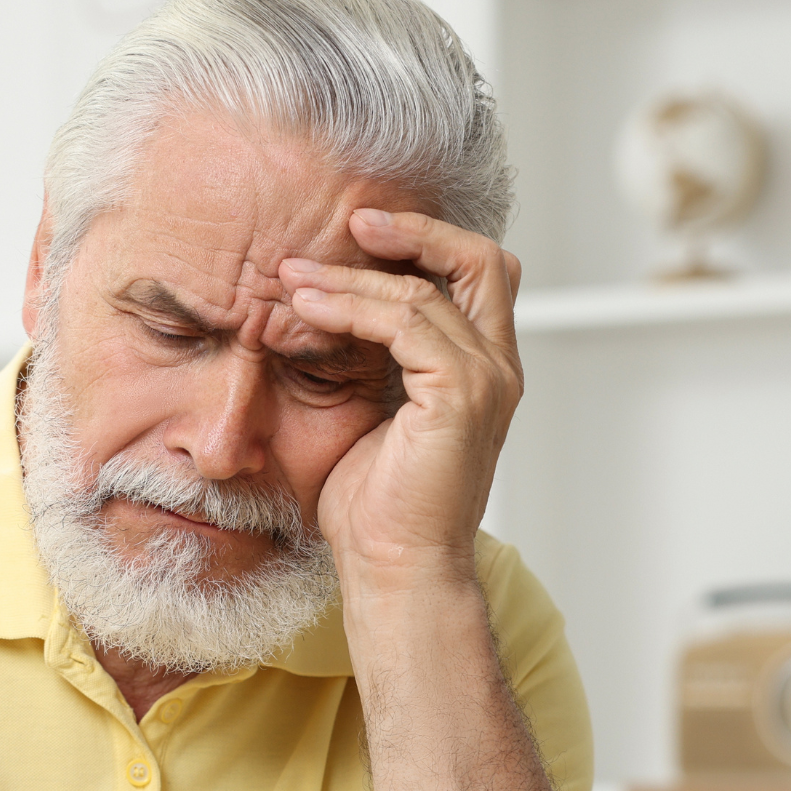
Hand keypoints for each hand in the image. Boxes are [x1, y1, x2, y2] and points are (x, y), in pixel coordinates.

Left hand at [279, 209, 522, 589]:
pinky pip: (407, 323)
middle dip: (414, 230)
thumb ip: (366, 359)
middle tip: (349, 220)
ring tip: (293, 276)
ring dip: (353, 275)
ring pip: (426, 290)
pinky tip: (307, 309)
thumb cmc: (374, 510)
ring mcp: (486, 380)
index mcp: (482, 370)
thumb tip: (318, 309)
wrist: (394, 570)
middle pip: (480, 259)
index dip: (425, 242)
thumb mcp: (367, 414)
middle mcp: (497, 368)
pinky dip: (353, 307)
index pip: (474, 275)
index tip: (359, 231)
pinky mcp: (462, 395)